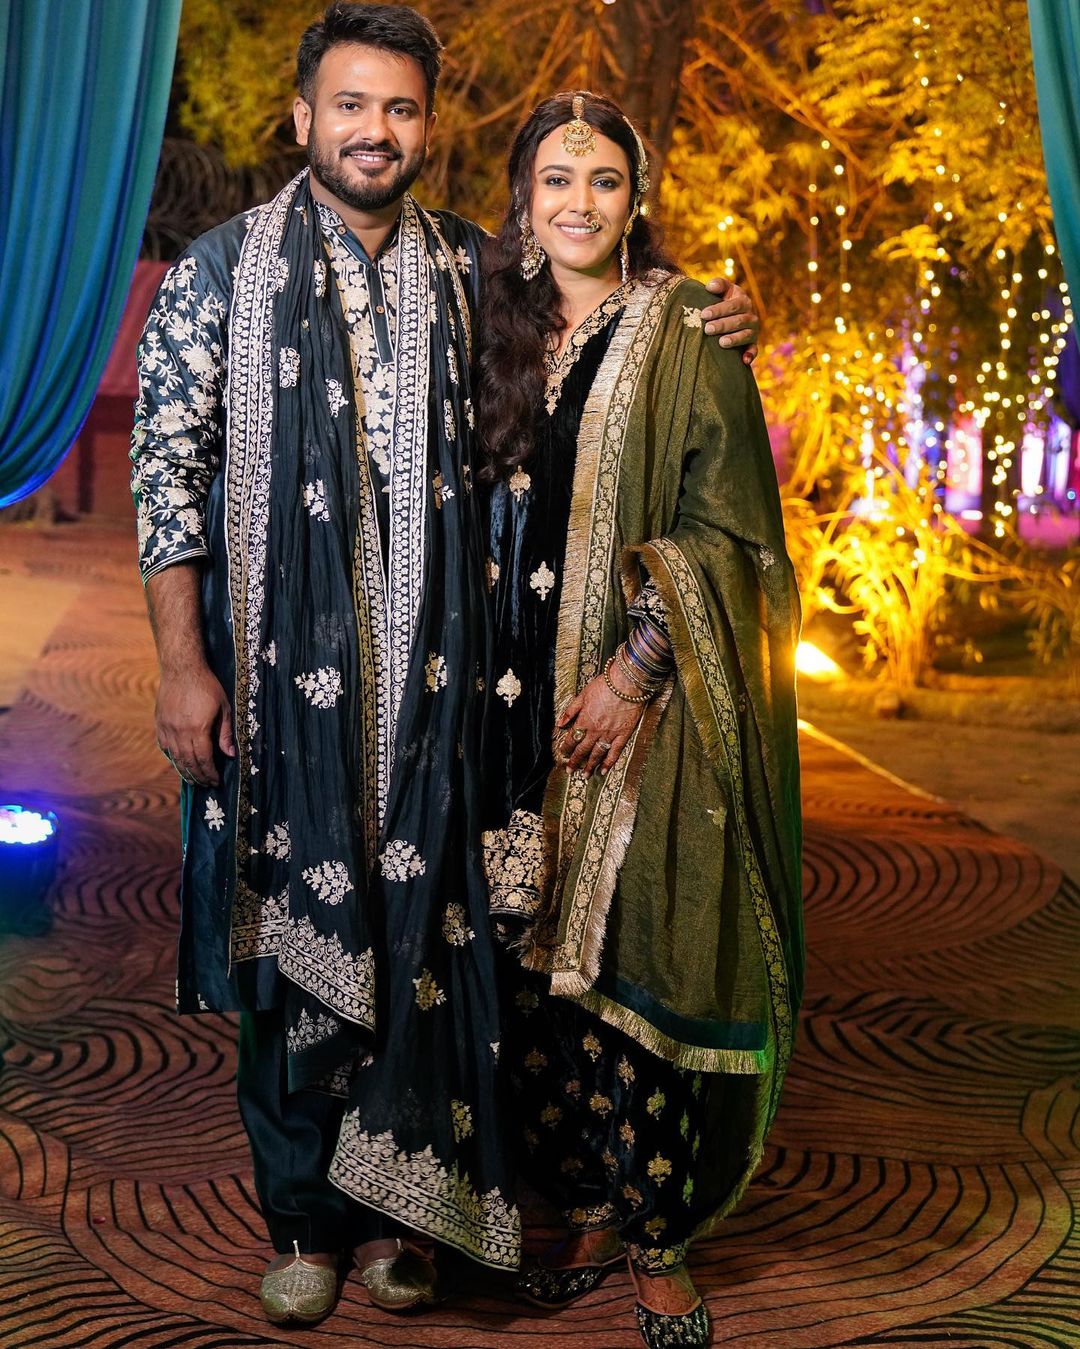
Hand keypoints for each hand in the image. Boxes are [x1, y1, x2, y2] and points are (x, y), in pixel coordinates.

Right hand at [156, 663, 235, 787]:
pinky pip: (165, 746)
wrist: (182, 668)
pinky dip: (172, 757)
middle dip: (199, 776)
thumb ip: (225, 733)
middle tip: (206, 785)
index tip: (216, 781)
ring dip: (185, 771)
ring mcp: (168, 727)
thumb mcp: (224, 707)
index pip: (204, 759)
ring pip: (176, 757)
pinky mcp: (160, 723)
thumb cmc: (207, 686)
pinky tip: (179, 763)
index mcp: (198, 728)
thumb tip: (230, 755)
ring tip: (193, 780)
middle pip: (189, 762)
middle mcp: (180, 731)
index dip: (210, 773)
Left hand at [556, 668, 647, 776]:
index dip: (566, 748)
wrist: (626, 682)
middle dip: (575, 761)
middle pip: (583, 750)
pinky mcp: (623, 734)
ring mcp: (610, 734)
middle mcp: (595, 730)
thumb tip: (560, 723)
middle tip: (570, 771)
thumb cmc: (604, 685)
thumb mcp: (582, 694)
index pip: (572, 739)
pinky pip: (615, 752)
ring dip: (590, 766)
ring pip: (597, 754)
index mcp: (584, 721)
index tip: (563, 755)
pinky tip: (604, 770)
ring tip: (585, 776)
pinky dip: (609, 762)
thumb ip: (571, 711)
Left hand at [700, 276, 758, 364]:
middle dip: (722, 325)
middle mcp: (750, 316)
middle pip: (738, 321)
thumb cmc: (724, 301)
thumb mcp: (724, 290)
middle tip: (708, 329)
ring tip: (721, 342)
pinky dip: (750, 354)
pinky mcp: (752, 343)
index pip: (733, 305)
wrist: (732, 316)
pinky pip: (754, 349)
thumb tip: (710, 287)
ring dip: (734, 339)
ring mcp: (752, 330)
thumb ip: (718, 285)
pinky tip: (744, 360)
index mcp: (743, 301)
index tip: (704, 314)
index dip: (719, 310)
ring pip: (745, 335)